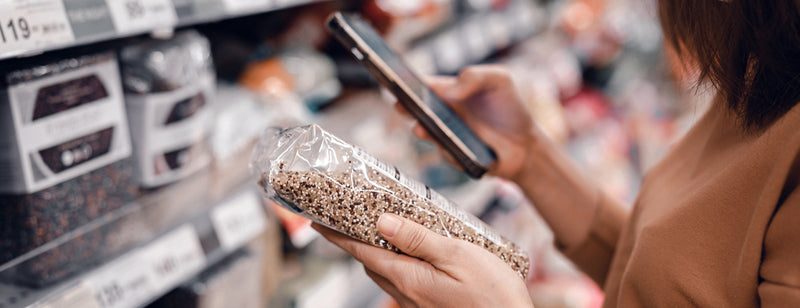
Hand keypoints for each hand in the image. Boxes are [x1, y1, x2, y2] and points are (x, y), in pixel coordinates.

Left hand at [312, 214, 533, 307]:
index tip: (317, 222)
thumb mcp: (457, 255)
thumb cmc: (492, 294)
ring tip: (379, 231)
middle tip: (347, 219)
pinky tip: (412, 255)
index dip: (337, 235)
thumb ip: (418, 239)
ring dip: (376, 254)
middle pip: (370, 263)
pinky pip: (403, 283)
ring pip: (386, 274)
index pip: (361, 252)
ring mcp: (417, 303)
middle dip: (355, 241)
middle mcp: (406, 293)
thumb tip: (382, 222)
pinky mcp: (429, 307)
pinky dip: (397, 265)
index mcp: (408, 277)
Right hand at [401, 65, 538, 180]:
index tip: (392, 77)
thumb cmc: (510, 108)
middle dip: (404, 106)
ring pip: (426, 133)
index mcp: (447, 91)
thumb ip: (475, 76)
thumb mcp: (499, 81)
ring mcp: (444, 136)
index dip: (404, 80)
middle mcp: (441, 113)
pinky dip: (451, 151)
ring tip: (421, 128)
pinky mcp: (452, 157)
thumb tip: (449, 91)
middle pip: (415, 108)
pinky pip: (446, 154)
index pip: (421, 84)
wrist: (526, 145)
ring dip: (422, 131)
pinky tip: (460, 150)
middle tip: (400, 103)